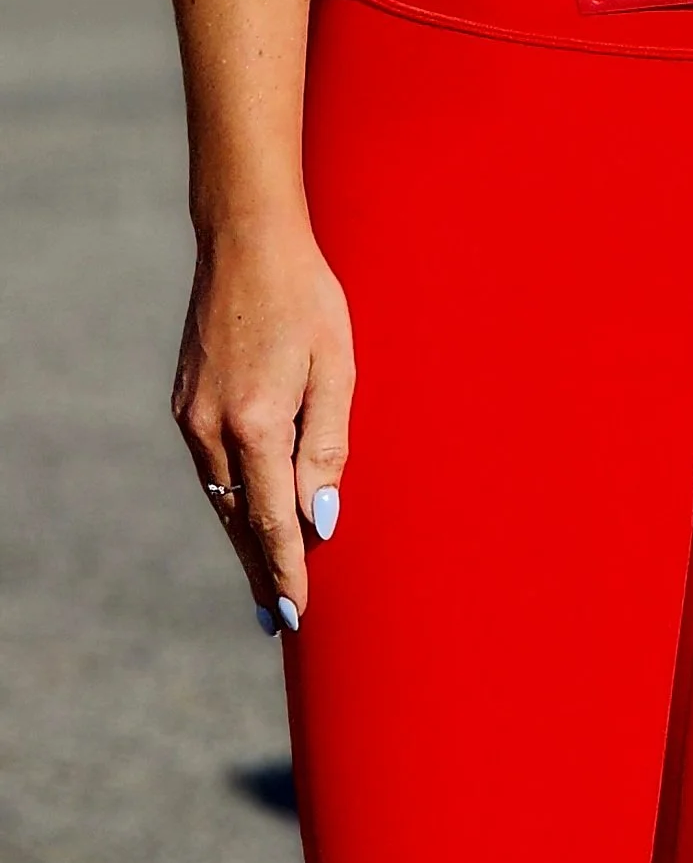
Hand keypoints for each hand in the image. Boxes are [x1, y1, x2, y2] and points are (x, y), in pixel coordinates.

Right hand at [172, 219, 354, 631]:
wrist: (247, 241)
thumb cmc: (308, 297)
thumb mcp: (338, 367)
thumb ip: (329, 446)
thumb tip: (319, 519)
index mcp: (256, 423)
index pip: (274, 520)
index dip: (285, 571)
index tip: (296, 614)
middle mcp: (212, 428)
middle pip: (239, 520)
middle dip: (260, 570)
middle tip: (278, 620)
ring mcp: (191, 415)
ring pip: (220, 496)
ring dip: (243, 539)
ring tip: (264, 580)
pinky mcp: (184, 402)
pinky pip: (209, 467)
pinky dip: (229, 499)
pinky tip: (245, 515)